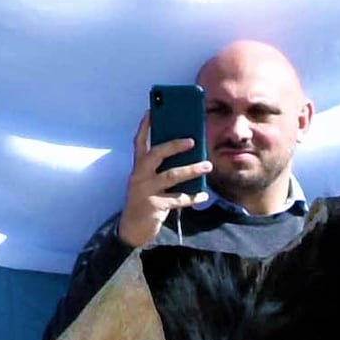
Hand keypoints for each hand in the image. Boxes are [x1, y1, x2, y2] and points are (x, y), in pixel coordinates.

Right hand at [119, 128, 202, 249]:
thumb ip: (160, 170)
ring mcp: (145, 190)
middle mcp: (139, 175)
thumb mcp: (148, 182)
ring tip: (207, 165)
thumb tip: (186, 156)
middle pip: (156, 154)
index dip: (145, 126)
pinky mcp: (154, 205)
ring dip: (192, 170)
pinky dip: (193, 197)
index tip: (152, 110)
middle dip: (174, 145)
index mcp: (138, 167)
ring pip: (171, 175)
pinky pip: (178, 199)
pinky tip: (204, 195)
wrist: (131, 230)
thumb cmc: (145, 201)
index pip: (139, 142)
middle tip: (193, 141)